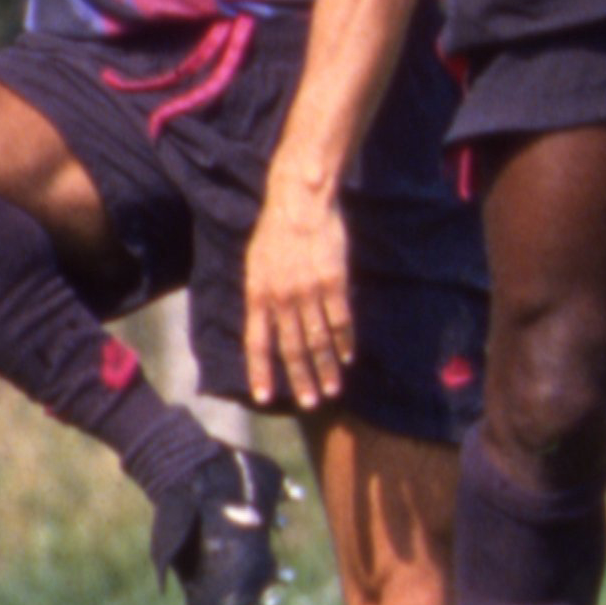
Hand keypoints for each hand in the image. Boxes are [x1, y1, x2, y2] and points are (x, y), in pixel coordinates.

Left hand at [242, 182, 352, 416]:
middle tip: (312, 402)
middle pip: (291, 348)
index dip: (261, 371)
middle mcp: (280, 299)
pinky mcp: (334, 282)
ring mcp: (308, 292)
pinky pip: (340, 320)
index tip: (265, 397)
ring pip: (317, 339)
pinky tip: (349, 356)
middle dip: (301, 378)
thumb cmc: (276, 231)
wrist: (299, 202)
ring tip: (334, 389)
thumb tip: (266, 323)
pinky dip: (344, 341)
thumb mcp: (256, 264)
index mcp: (256, 295)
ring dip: (326, 368)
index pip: (256, 343)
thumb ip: (262, 296)